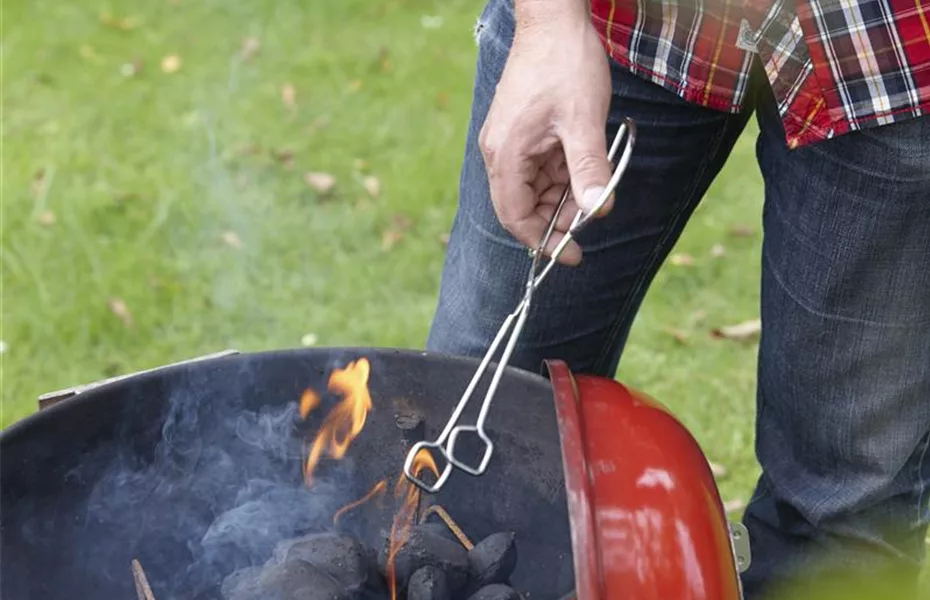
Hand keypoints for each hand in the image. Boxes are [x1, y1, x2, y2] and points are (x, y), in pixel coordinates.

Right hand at [478, 6, 612, 265]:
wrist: (553, 20)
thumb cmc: (565, 64)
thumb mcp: (584, 121)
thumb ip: (589, 169)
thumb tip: (598, 210)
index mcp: (507, 154)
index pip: (516, 216)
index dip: (544, 241)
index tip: (572, 255)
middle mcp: (500, 152)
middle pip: (523, 206)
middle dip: (556, 219)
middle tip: (590, 219)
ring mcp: (509, 142)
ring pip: (533, 187)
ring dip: (561, 196)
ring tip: (592, 189)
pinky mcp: (520, 132)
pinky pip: (537, 167)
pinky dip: (560, 175)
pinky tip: (582, 166)